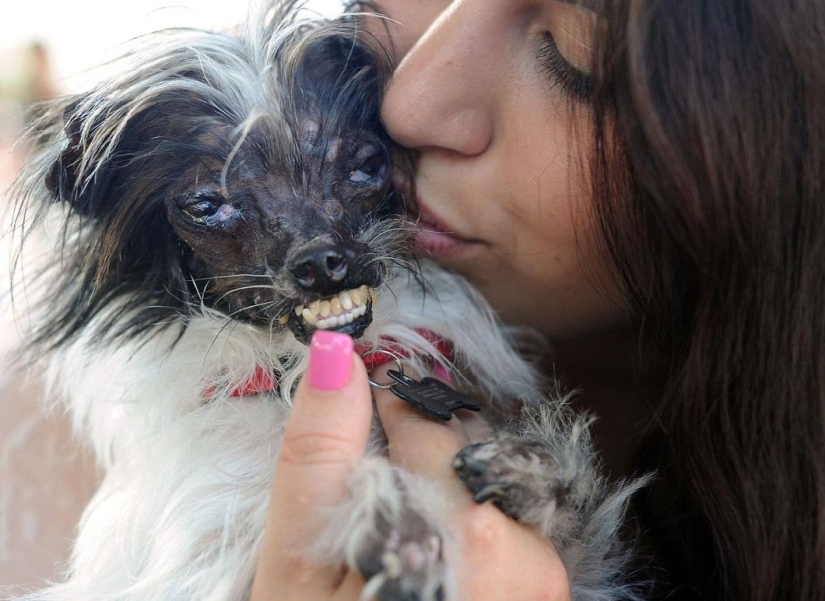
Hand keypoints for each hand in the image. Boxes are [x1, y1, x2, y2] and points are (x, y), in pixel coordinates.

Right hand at [250, 330, 569, 599]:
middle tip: (372, 509)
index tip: (361, 421)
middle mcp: (526, 549)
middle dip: (417, 462)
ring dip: (443, 499)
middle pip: (466, 455)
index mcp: (463, 528)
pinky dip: (470, 534)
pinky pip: (507, 536)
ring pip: (488, 494)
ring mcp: (546, 582)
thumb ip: (320, 454)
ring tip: (398, 545)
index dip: (386, 414)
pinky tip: (434, 571)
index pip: (429, 421)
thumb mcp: (299, 565)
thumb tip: (336, 351)